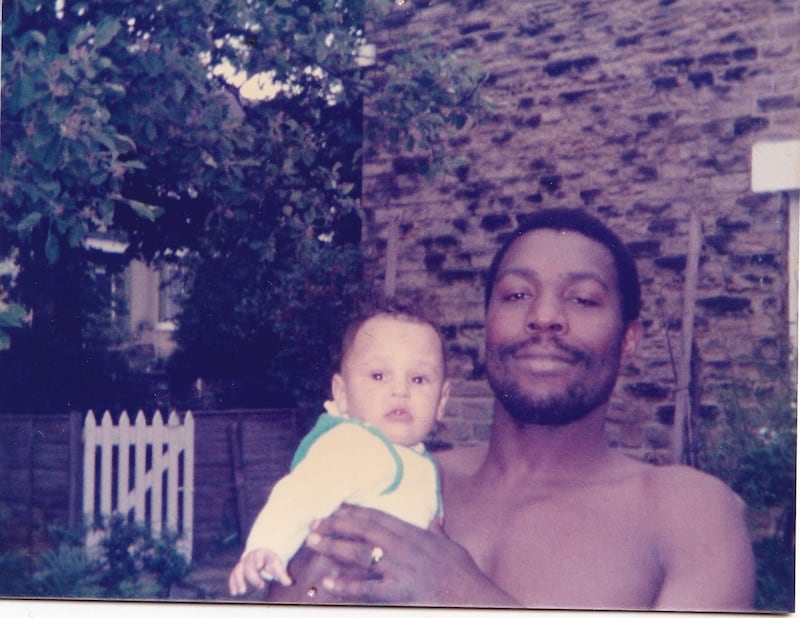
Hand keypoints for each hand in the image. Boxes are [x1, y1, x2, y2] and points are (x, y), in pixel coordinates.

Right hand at [228, 547, 291, 595]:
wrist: (262, 554)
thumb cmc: (271, 561)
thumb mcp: (277, 565)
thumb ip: (282, 574)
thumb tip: (289, 583)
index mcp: (261, 554)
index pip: (259, 556)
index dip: (258, 560)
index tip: (259, 565)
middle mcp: (250, 558)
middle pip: (249, 566)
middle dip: (253, 576)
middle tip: (261, 585)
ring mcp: (243, 563)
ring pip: (238, 570)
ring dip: (239, 580)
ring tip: (242, 591)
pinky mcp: (238, 569)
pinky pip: (233, 575)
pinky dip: (232, 583)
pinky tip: (234, 592)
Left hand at [305, 504, 515, 605]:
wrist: (472, 595)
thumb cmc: (463, 573)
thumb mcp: (450, 545)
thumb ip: (437, 531)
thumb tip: (434, 519)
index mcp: (413, 533)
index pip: (378, 517)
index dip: (354, 512)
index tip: (335, 508)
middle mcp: (403, 546)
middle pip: (364, 530)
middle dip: (337, 524)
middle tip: (315, 522)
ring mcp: (399, 568)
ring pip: (360, 554)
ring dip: (335, 547)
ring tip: (314, 543)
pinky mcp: (398, 591)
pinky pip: (367, 589)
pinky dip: (347, 586)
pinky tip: (329, 583)